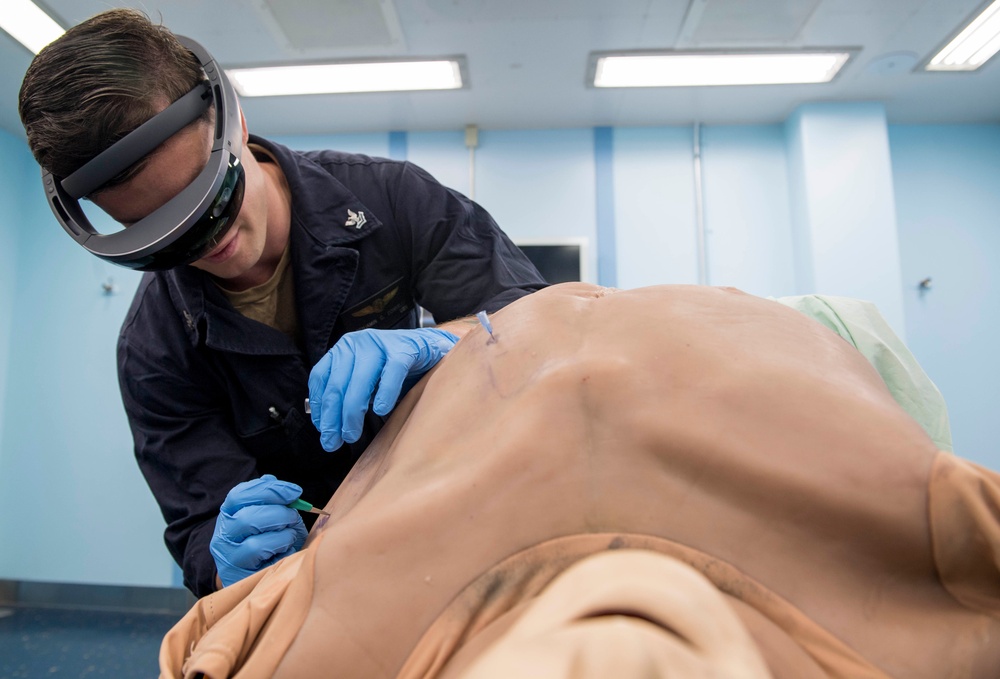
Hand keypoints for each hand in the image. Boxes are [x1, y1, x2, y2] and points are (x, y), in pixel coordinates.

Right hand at [210, 474, 308, 586]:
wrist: (251, 573)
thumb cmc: (264, 538)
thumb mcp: (265, 514)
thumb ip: (268, 498)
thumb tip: (271, 480)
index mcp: (227, 515)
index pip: (239, 495)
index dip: (269, 490)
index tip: (295, 492)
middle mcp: (223, 537)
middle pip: (248, 519)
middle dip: (279, 515)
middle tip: (294, 517)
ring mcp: (230, 560)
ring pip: (256, 545)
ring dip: (283, 537)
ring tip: (290, 536)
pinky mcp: (242, 579)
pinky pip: (268, 566)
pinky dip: (284, 554)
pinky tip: (287, 551)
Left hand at [308, 327, 457, 450]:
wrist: (431, 347)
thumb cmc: (396, 368)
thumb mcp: (366, 379)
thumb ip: (348, 393)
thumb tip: (328, 425)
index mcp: (345, 349)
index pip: (321, 378)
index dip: (319, 406)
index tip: (323, 430)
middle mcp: (358, 343)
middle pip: (338, 384)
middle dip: (333, 417)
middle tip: (333, 442)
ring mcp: (381, 343)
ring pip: (360, 381)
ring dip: (352, 412)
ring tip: (352, 434)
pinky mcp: (405, 348)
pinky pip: (392, 372)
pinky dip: (385, 393)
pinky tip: (381, 410)